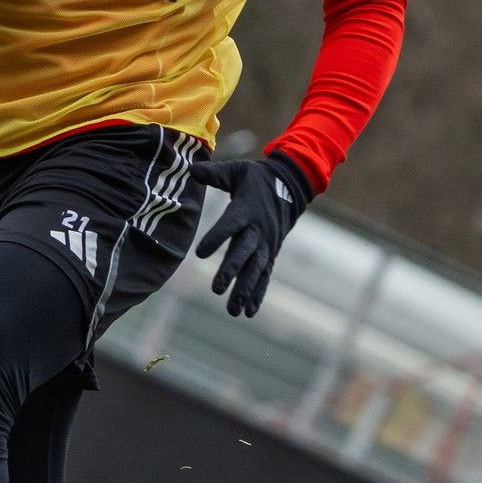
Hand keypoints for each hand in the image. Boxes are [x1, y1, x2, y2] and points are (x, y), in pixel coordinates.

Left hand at [189, 151, 312, 316]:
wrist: (290, 186)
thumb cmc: (256, 178)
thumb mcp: (237, 171)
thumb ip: (214, 174)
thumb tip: (191, 170)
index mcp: (246, 209)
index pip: (231, 225)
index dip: (216, 238)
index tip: (200, 253)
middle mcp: (258, 230)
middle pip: (245, 253)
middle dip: (231, 272)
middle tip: (216, 289)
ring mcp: (267, 245)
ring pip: (256, 270)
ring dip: (245, 290)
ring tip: (232, 310)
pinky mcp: (271, 254)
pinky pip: (264, 276)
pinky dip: (258, 294)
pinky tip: (249, 312)